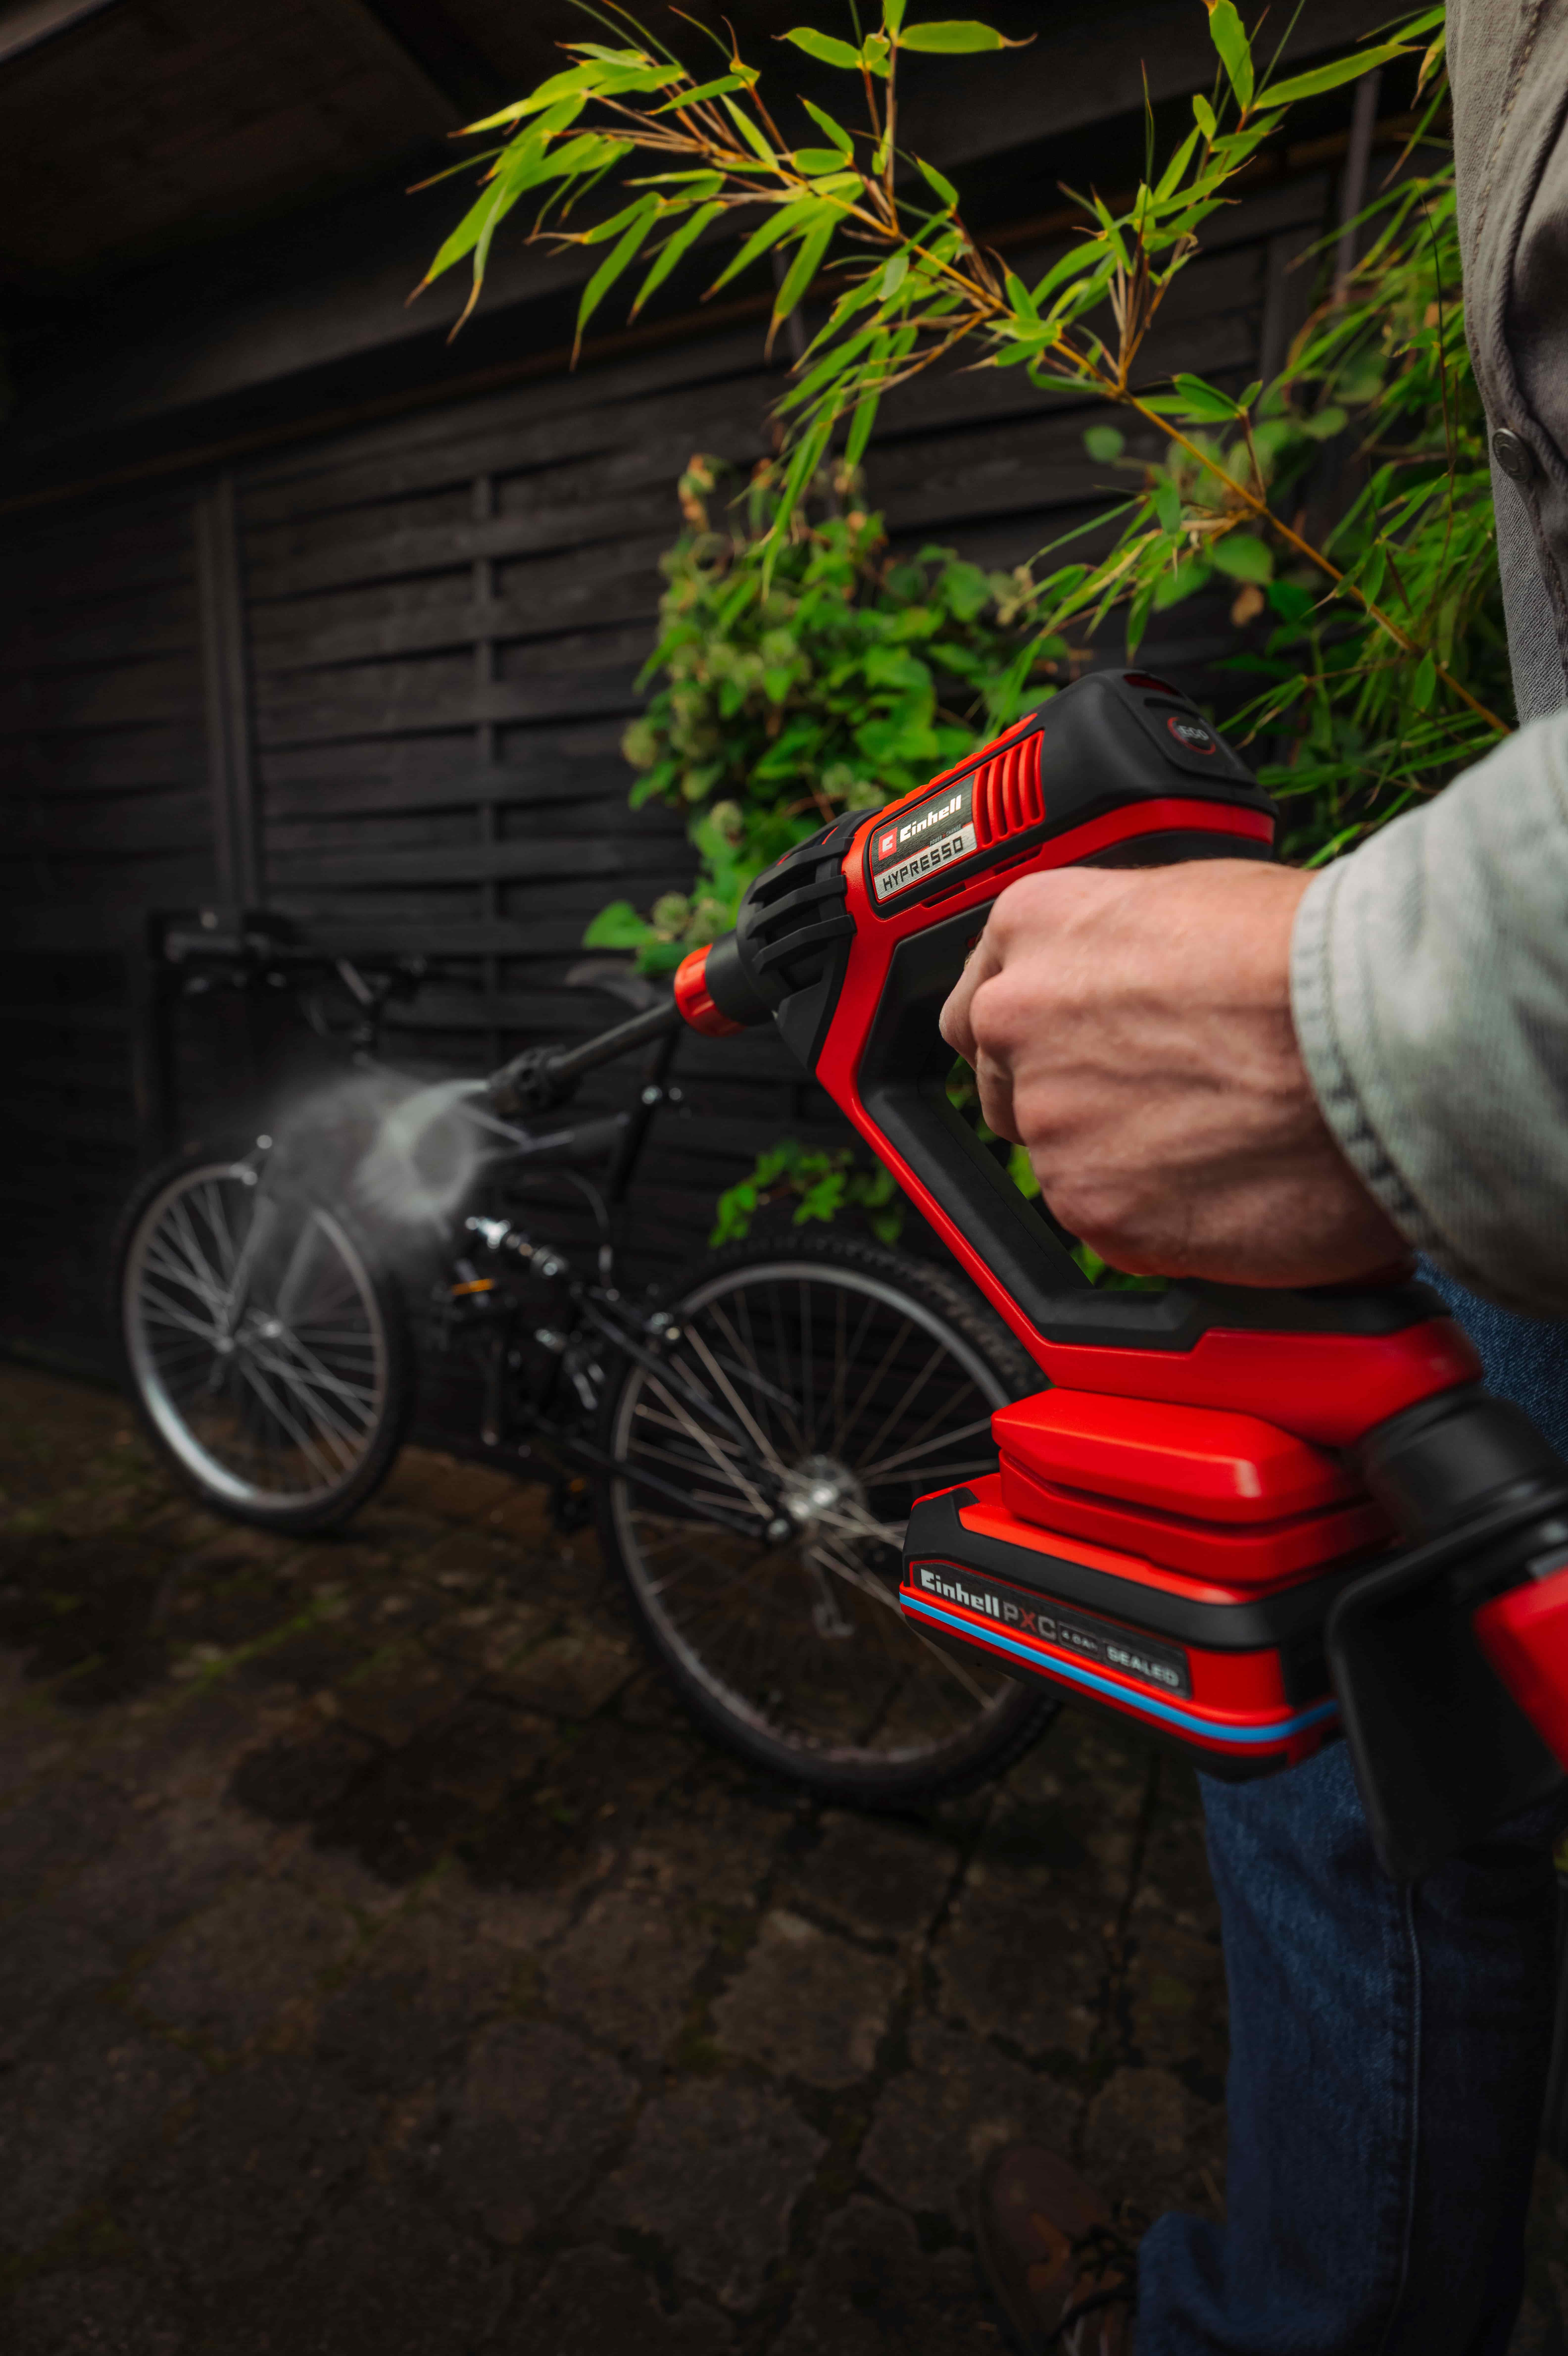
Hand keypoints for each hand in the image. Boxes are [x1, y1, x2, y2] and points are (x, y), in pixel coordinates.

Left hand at [939, 860, 1409, 1286]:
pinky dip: (1162, 1216)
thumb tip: (1132, 997)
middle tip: (1159, 1101)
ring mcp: (1049, 1123)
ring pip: (1064, 1161)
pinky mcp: (1093, 1209)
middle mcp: (1017, 1022)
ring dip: (1124, 1161)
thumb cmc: (1313, 958)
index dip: (1035, 1038)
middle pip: (1009, 1087)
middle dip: (1072, 1100)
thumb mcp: (1198, 902)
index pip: (985, 1002)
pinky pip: (1112, 1222)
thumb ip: (1127, 955)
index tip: (1071, 1054)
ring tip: (1220, 1138)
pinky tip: (1230, 1182)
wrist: (1378, 1037)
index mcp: (1036, 928)